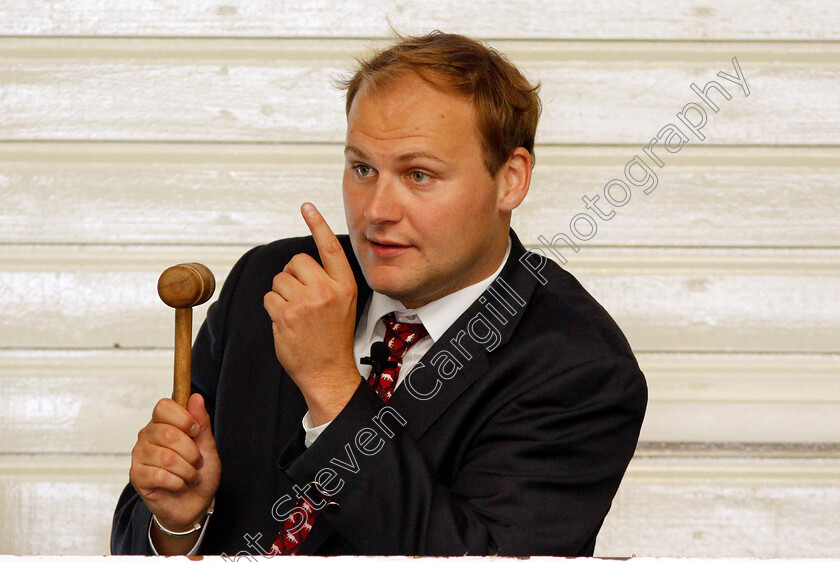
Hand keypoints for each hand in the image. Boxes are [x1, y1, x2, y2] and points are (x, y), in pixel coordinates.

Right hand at [129, 394, 220, 541]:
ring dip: (187, 471)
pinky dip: (178, 482)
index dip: (184, 418)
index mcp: (163, 422)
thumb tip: (196, 397)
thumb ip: (201, 422)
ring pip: (166, 458)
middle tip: (197, 462)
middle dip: (191, 452)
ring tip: (190, 476)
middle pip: (167, 434)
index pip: (164, 406)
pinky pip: (159, 476)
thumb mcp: (207, 445)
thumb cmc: (200, 471)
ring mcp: (139, 456)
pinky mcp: (137, 476)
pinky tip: (180, 485)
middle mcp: (147, 436)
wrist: (194, 503)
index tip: (196, 431)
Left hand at [263, 203, 361, 424]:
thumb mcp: (344, 304)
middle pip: (296, 261)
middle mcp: (326, 290)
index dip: (317, 224)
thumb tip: (302, 264)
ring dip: (281, 293)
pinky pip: (269, 297)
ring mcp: (305, 303)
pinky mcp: (285, 315)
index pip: (329, 247)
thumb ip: (328, 281)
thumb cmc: (334, 338)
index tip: (306, 206)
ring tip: (295, 313)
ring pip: (279, 279)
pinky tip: (286, 322)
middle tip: (300, 296)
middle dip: (292, 275)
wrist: (329, 372)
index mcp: (344, 285)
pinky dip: (273, 308)